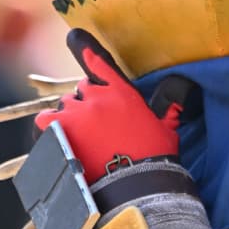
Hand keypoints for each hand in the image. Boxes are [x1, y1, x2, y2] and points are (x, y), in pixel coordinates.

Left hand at [36, 30, 181, 185]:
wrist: (137, 185)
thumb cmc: (155, 159)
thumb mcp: (168, 128)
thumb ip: (170, 106)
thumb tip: (182, 86)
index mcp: (123, 93)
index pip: (99, 64)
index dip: (87, 53)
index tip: (78, 43)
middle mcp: (98, 96)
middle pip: (81, 90)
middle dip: (85, 104)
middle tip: (93, 126)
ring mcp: (78, 112)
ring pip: (64, 105)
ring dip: (69, 117)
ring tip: (78, 136)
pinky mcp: (62, 129)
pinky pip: (45, 120)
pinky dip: (49, 126)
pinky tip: (56, 137)